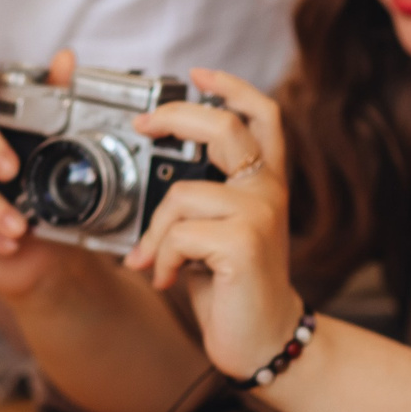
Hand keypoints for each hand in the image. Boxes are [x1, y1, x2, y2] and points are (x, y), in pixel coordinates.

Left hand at [123, 71, 302, 382]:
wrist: (264, 338)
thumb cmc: (233, 285)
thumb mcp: (217, 230)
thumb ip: (200, 198)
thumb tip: (150, 173)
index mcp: (263, 181)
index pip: (261, 116)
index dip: (232, 86)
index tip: (198, 73)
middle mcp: (268, 190)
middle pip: (223, 126)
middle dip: (173, 117)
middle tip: (143, 126)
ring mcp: (260, 213)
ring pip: (180, 196)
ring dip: (156, 235)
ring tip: (157, 263)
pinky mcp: (244, 242)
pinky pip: (177, 234)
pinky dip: (162, 259)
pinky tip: (170, 279)